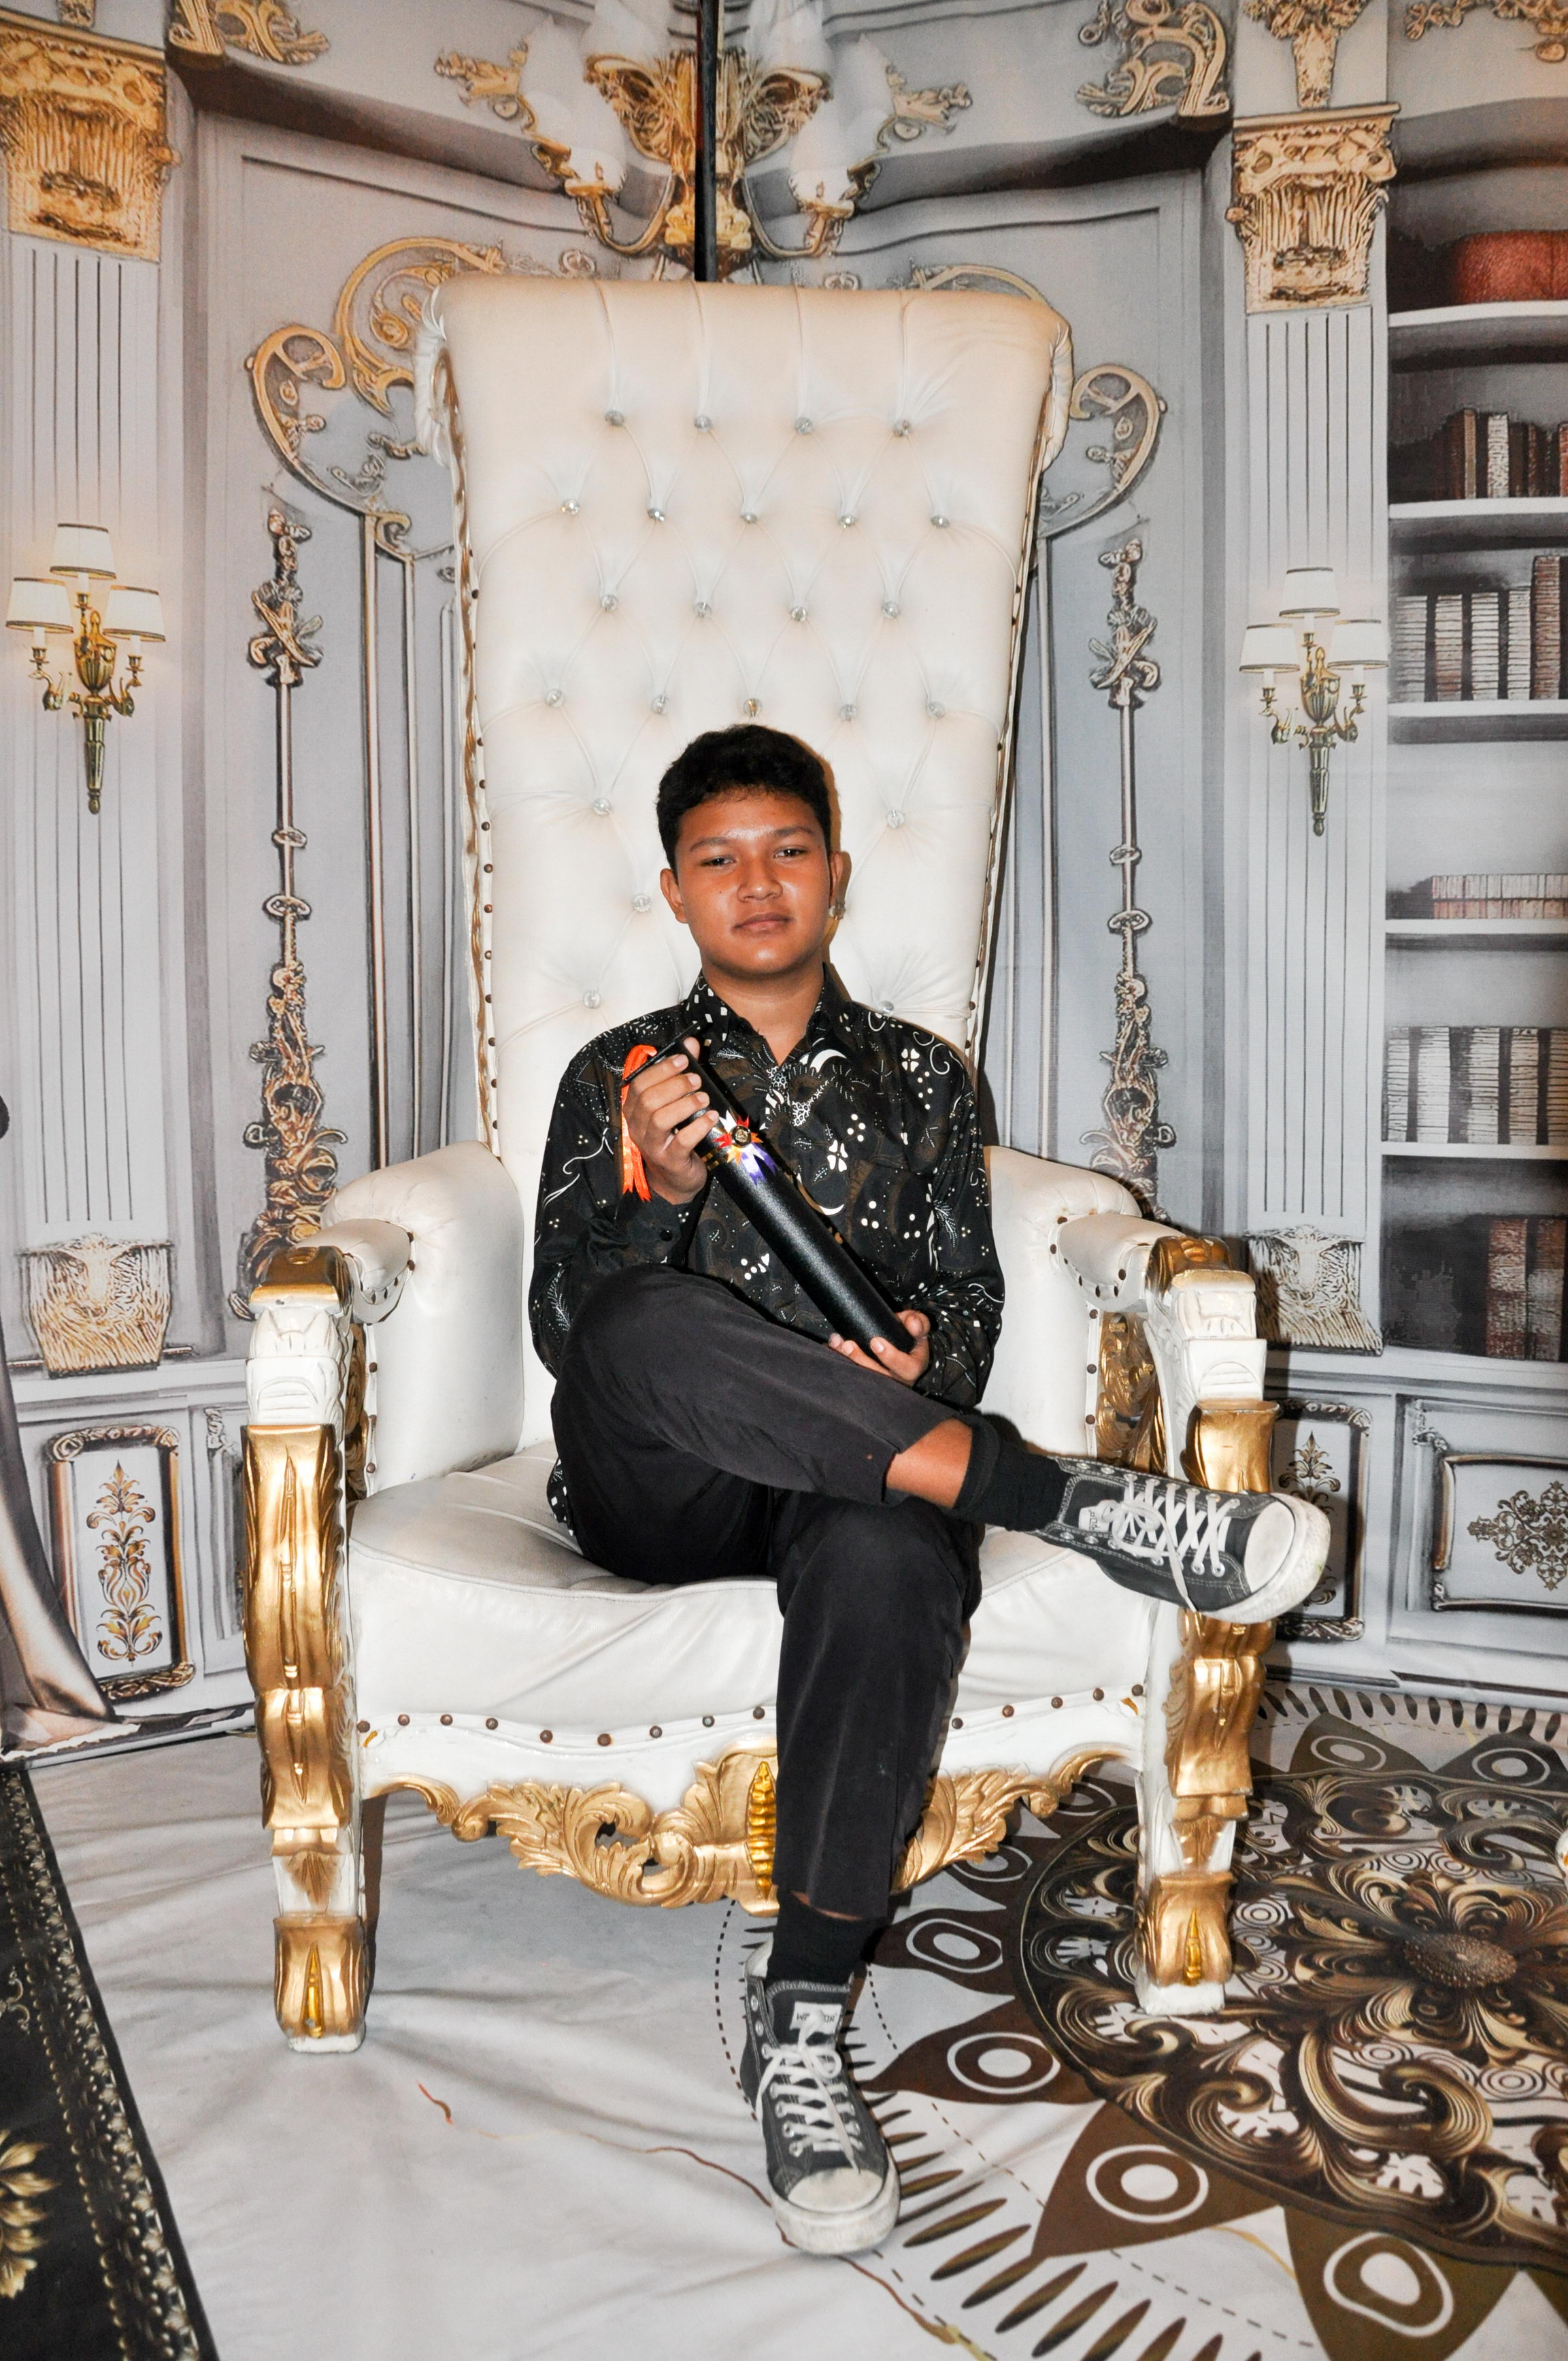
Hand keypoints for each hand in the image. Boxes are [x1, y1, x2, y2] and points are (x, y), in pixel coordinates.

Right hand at [623, 1038, 712, 1204]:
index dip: (661, 1069)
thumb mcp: (675, 1104)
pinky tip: (711, 1118)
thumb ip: (681, 1073)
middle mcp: (638, 1127)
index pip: (639, 1084)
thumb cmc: (675, 1135)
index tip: (683, 1060)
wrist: (676, 1179)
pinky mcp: (670, 1161)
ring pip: (659, 1119)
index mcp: (634, 1110)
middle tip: (697, 1080)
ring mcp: (652, 1146)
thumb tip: (691, 1043)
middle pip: (648, 1100)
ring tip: (704, 1099)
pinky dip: (698, 1127)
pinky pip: (681, 1141)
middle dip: (675, 1085)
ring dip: (685, 1104)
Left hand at [828, 1308, 930, 1385]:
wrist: (900, 1347)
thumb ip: (919, 1323)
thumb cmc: (910, 1339)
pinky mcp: (865, 1379)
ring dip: (847, 1360)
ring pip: (862, 1378)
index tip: (875, 1341)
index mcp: (913, 1368)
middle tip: (848, 1344)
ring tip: (838, 1343)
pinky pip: (850, 1374)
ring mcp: (879, 1381)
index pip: (906, 1368)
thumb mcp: (919, 1329)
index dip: (890, 1357)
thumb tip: (912, 1323)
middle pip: (878, 1377)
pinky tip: (831, 1347)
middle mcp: (896, 1379)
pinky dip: (838, 1360)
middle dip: (861, 1360)